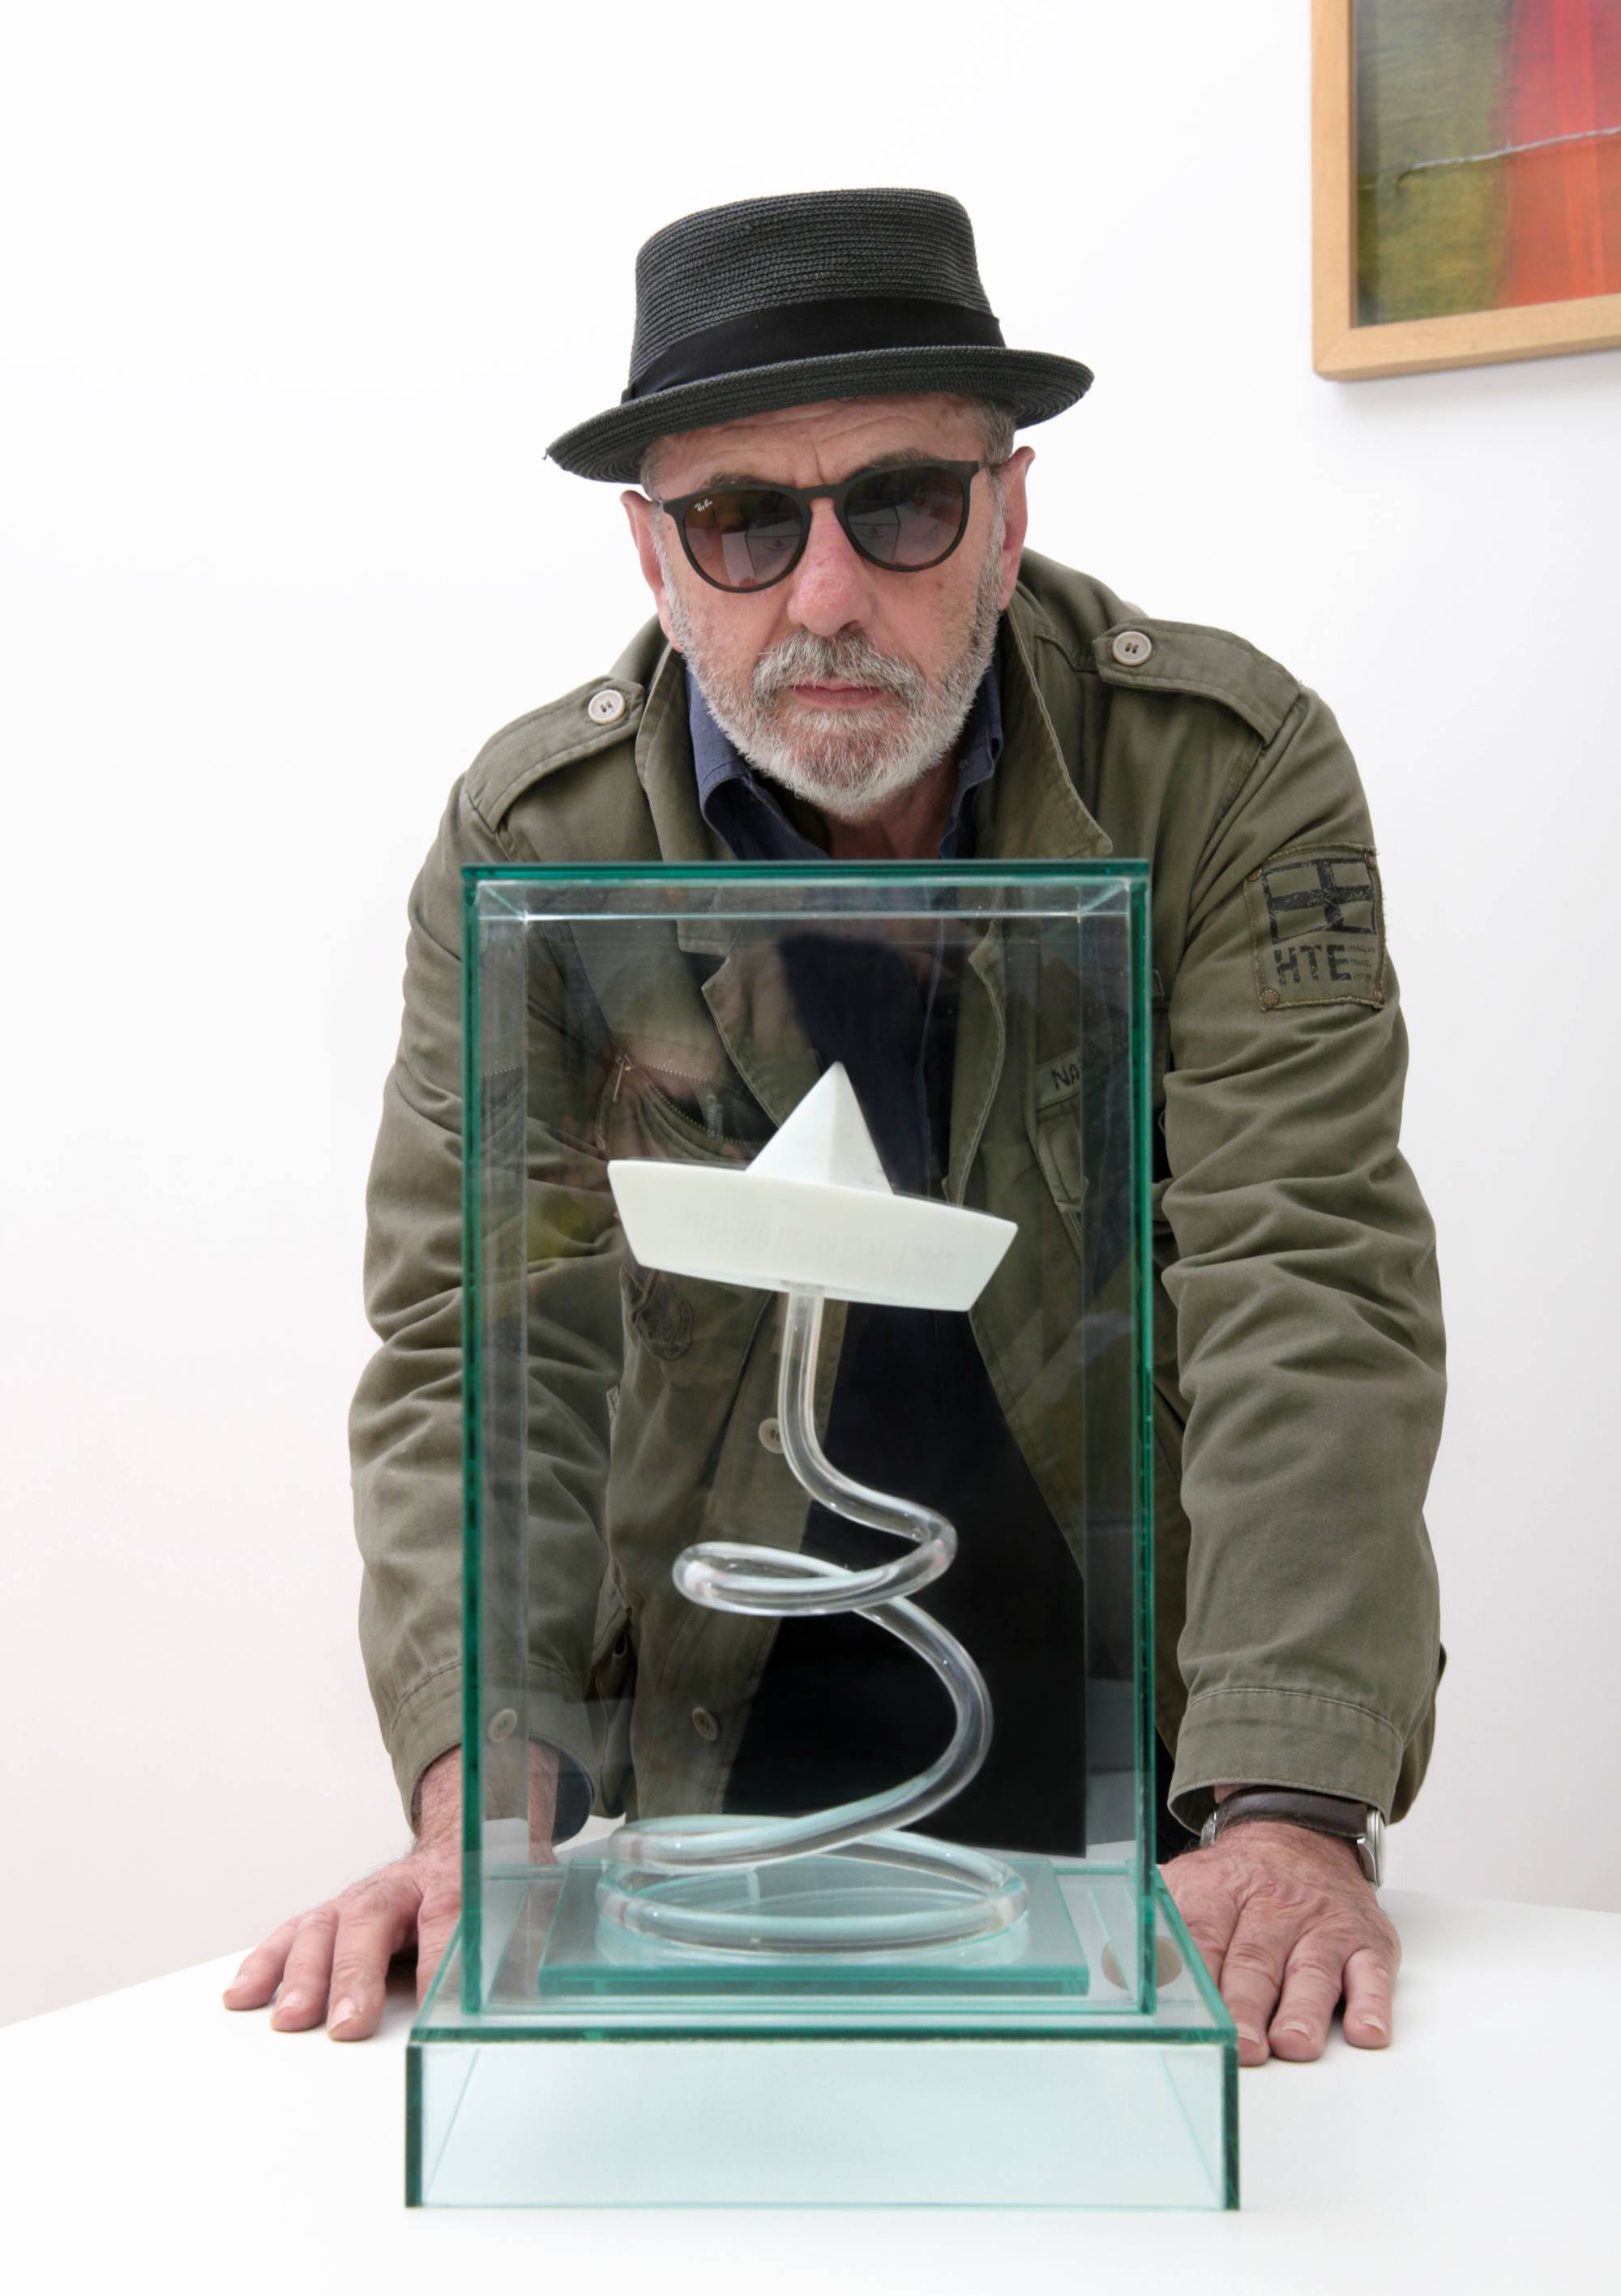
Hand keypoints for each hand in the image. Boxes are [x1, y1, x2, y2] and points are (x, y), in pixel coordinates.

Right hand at [221, 1742, 557, 2040]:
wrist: (470, 1838)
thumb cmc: (495, 1886)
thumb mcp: (526, 1906)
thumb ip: (526, 1946)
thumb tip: (531, 2001)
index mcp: (458, 1880)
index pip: (449, 1917)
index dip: (441, 1962)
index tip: (437, 2007)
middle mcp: (402, 1885)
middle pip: (373, 1920)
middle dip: (357, 1975)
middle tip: (348, 2025)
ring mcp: (362, 1897)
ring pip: (326, 1925)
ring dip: (304, 1974)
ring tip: (289, 2019)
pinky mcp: (335, 1913)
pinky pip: (294, 1931)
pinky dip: (266, 1961)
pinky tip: (244, 1993)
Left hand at [1160, 1818, 1400, 2066]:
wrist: (1299, 1832)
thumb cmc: (1237, 1882)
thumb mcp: (1186, 1887)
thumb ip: (1152, 1929)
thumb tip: (1111, 1972)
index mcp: (1218, 1892)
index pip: (1201, 1935)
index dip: (1195, 1975)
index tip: (1188, 2012)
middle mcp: (1272, 1907)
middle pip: (1254, 1959)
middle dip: (1246, 2005)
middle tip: (1242, 2046)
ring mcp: (1321, 1925)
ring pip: (1311, 1969)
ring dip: (1302, 2009)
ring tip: (1293, 2044)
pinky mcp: (1366, 1942)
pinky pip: (1372, 1973)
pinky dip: (1372, 2003)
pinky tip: (1366, 2030)